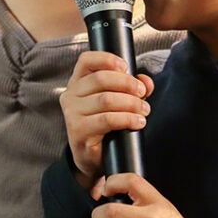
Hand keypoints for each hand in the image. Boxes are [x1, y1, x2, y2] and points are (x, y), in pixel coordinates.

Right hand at [59, 51, 153, 187]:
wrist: (92, 158)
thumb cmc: (105, 126)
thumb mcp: (119, 102)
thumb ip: (132, 88)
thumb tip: (146, 81)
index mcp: (77, 82)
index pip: (87, 60)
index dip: (107, 59)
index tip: (126, 67)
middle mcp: (70, 95)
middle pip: (100, 79)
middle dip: (127, 84)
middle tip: (142, 94)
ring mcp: (72, 113)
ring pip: (106, 99)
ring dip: (131, 103)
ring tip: (144, 110)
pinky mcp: (78, 131)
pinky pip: (107, 119)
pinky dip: (127, 119)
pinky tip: (138, 122)